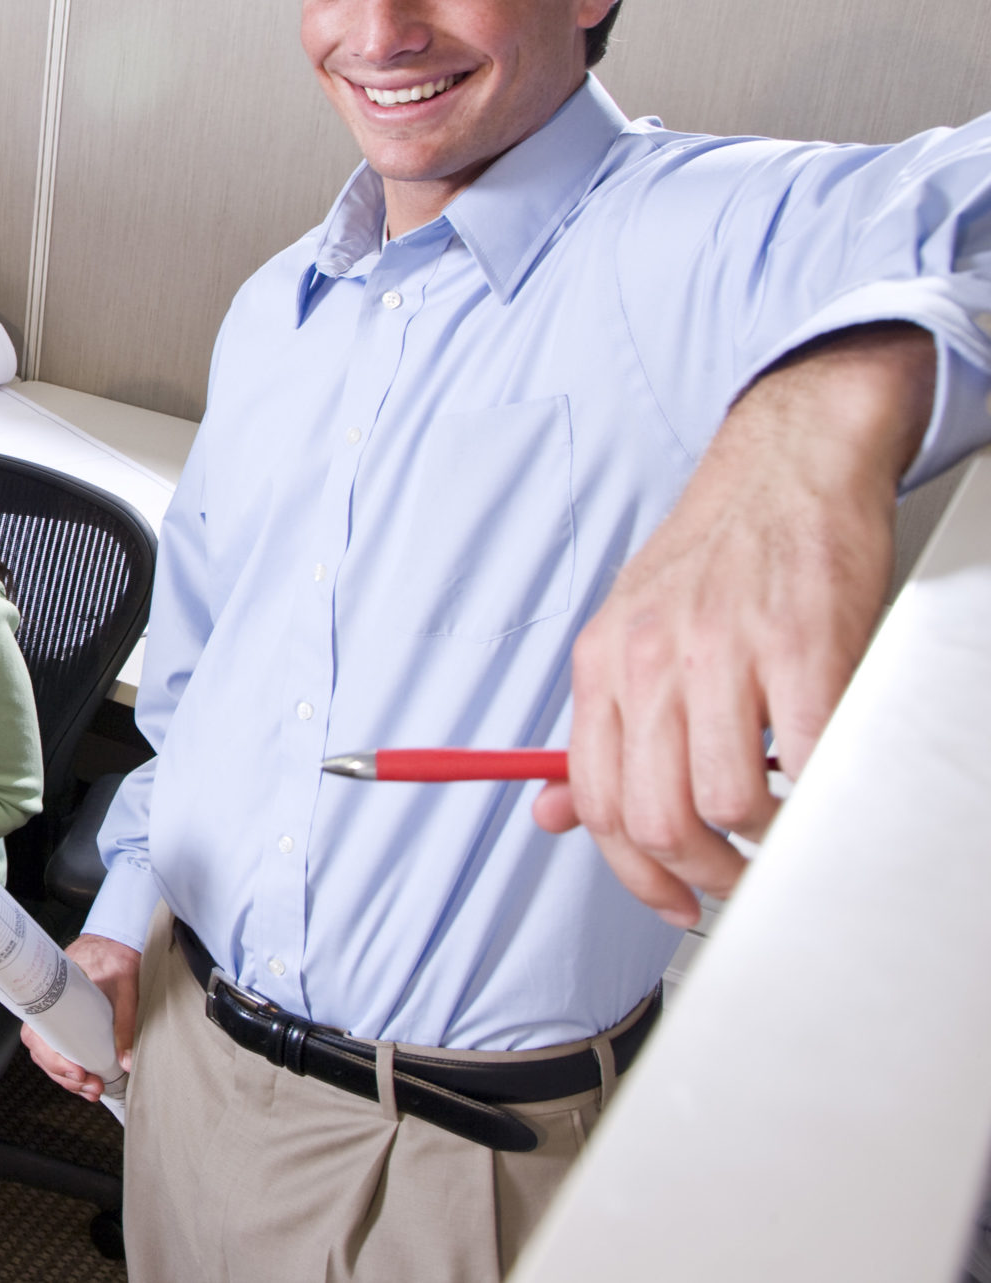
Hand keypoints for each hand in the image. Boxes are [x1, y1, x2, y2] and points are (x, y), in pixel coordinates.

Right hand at [24, 933, 138, 1101]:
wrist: (115, 938)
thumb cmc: (114, 955)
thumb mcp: (125, 989)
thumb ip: (125, 1023)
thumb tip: (127, 1061)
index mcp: (52, 995)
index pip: (37, 1035)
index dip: (52, 1059)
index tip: (76, 1072)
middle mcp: (49, 1007)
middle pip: (41, 1050)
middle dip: (63, 1076)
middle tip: (90, 1086)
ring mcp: (57, 1014)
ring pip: (49, 1053)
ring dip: (67, 1077)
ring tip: (92, 1089)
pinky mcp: (67, 1019)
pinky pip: (59, 1046)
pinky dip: (70, 1067)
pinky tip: (86, 1079)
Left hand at [533, 323, 933, 925]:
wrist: (785, 468)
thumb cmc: (715, 560)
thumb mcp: (628, 636)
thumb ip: (597, 731)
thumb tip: (550, 816)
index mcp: (601, 663)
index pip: (593, 799)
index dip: (633, 872)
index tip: (671, 902)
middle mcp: (649, 658)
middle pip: (653, 816)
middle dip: (699, 874)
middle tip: (735, 881)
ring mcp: (723, 651)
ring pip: (724, 801)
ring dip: (760, 842)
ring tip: (782, 829)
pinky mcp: (801, 644)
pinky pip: (804, 757)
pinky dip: (815, 794)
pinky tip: (819, 784)